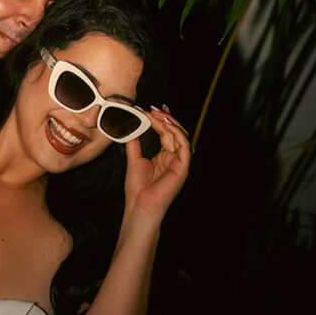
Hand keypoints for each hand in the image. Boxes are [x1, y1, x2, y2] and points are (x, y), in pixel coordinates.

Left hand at [123, 106, 190, 221]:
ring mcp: (180, 163)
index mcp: (165, 156)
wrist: (140, 206)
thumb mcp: (134, 159)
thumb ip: (134, 143)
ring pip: (181, 135)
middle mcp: (174, 158)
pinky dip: (177, 132)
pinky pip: (184, 145)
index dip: (158, 120)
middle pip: (174, 131)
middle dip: (164, 118)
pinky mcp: (183, 167)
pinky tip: (166, 124)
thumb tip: (131, 127)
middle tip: (152, 108)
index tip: (146, 109)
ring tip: (157, 114)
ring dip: (170, 122)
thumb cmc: (137, 188)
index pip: (165, 132)